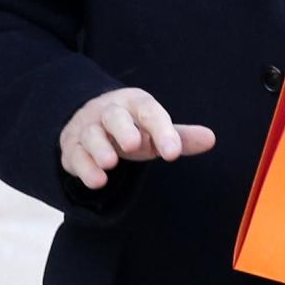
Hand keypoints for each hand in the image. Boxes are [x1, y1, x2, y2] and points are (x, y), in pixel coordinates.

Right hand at [59, 87, 215, 189]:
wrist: (88, 121)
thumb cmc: (130, 128)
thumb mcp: (154, 130)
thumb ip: (180, 137)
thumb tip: (211, 139)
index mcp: (134, 104)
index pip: (149, 112)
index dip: (162, 131)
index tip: (173, 153)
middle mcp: (109, 112)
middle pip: (114, 115)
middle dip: (123, 128)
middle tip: (134, 144)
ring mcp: (88, 128)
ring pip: (91, 134)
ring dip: (100, 148)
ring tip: (111, 163)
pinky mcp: (72, 147)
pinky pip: (75, 155)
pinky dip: (85, 167)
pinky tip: (98, 180)